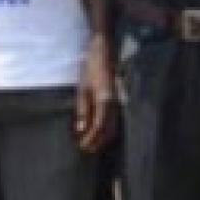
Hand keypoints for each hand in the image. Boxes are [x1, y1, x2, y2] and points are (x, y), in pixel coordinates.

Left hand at [74, 35, 117, 151]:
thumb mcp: (82, 88)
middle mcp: (115, 104)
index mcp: (105, 100)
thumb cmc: (91, 67)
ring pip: (113, 127)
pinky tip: (95, 130)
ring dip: (102, 137)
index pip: (100, 127)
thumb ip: (83, 110)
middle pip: (109, 130)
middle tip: (85, 149)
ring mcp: (118, 102)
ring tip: (89, 143)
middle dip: (98, 142)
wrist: (104, 51)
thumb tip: (81, 130)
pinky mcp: (117, 100)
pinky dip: (105, 129)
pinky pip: (113, 120)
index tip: (82, 147)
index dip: (92, 139)